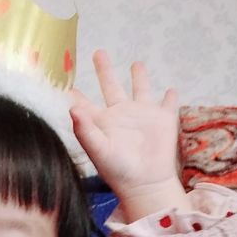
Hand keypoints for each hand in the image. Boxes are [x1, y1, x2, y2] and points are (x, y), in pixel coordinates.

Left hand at [70, 50, 189, 221]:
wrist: (146, 184)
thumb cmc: (119, 171)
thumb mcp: (99, 150)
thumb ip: (84, 129)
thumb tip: (72, 107)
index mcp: (102, 121)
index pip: (85, 103)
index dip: (75, 93)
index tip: (65, 79)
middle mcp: (121, 115)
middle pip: (111, 85)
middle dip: (105, 69)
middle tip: (99, 52)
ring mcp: (143, 116)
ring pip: (141, 89)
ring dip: (140, 76)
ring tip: (137, 64)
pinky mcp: (163, 119)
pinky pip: (168, 103)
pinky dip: (171, 97)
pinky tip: (172, 90)